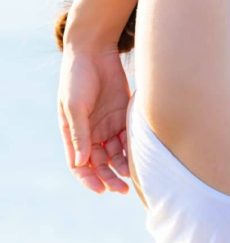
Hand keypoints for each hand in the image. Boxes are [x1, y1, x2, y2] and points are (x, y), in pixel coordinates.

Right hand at [57, 45, 132, 194]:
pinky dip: (135, 149)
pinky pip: (130, 138)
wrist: (95, 52)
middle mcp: (92, 133)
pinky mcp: (124, 116)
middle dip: (110, 178)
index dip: (89, 179)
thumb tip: (81, 162)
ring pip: (117, 154)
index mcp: (74, 133)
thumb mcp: (74, 106)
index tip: (101, 190)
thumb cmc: (78, 78)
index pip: (80, 165)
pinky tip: (142, 157)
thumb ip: (79, 134)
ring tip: (134, 176)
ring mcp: (109, 125)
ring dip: (124, 167)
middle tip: (122, 189)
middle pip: (101, 164)